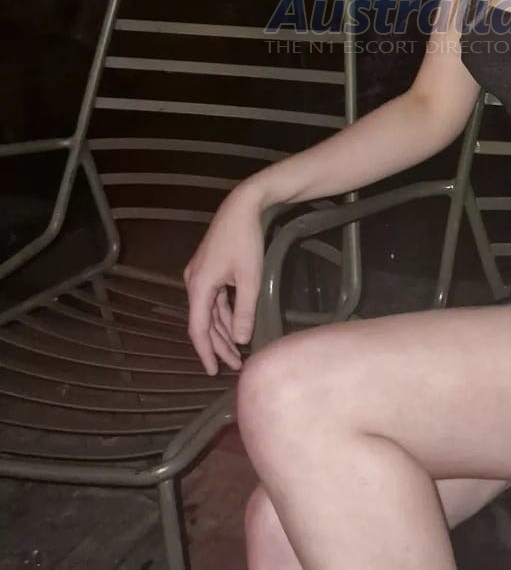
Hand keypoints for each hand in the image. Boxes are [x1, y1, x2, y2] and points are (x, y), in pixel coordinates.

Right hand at [183, 187, 265, 375]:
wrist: (243, 205)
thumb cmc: (246, 240)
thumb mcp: (250, 278)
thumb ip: (244, 310)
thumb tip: (241, 339)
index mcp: (199, 286)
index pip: (198, 328)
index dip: (206, 352)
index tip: (213, 372)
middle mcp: (193, 282)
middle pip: (203, 322)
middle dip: (218, 345)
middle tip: (234, 365)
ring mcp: (200, 274)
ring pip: (209, 311)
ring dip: (222, 331)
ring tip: (236, 351)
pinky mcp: (209, 268)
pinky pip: (213, 298)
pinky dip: (223, 314)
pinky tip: (234, 326)